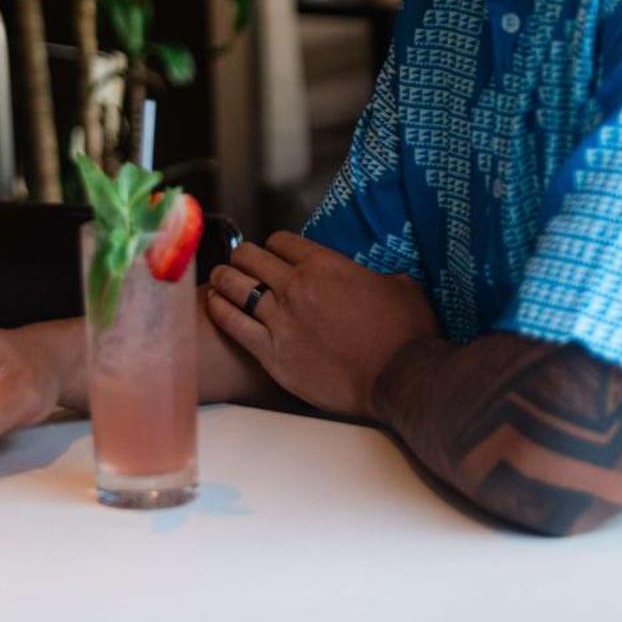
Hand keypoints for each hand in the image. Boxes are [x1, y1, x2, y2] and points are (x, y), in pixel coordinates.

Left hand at [207, 231, 438, 420]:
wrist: (400, 379)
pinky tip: (213, 304)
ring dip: (224, 279)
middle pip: (249, 257)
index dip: (275, 246)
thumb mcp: (403, 288)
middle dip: (243, 257)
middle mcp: (296, 287)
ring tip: (220, 280)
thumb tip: (381, 277)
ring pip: (234, 285)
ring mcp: (280, 320)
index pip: (281, 241)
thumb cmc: (408, 335)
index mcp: (325, 265)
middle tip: (241, 265)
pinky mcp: (272, 353)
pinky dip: (219, 309)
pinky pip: (232, 323)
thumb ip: (380, 275)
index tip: (274, 255)